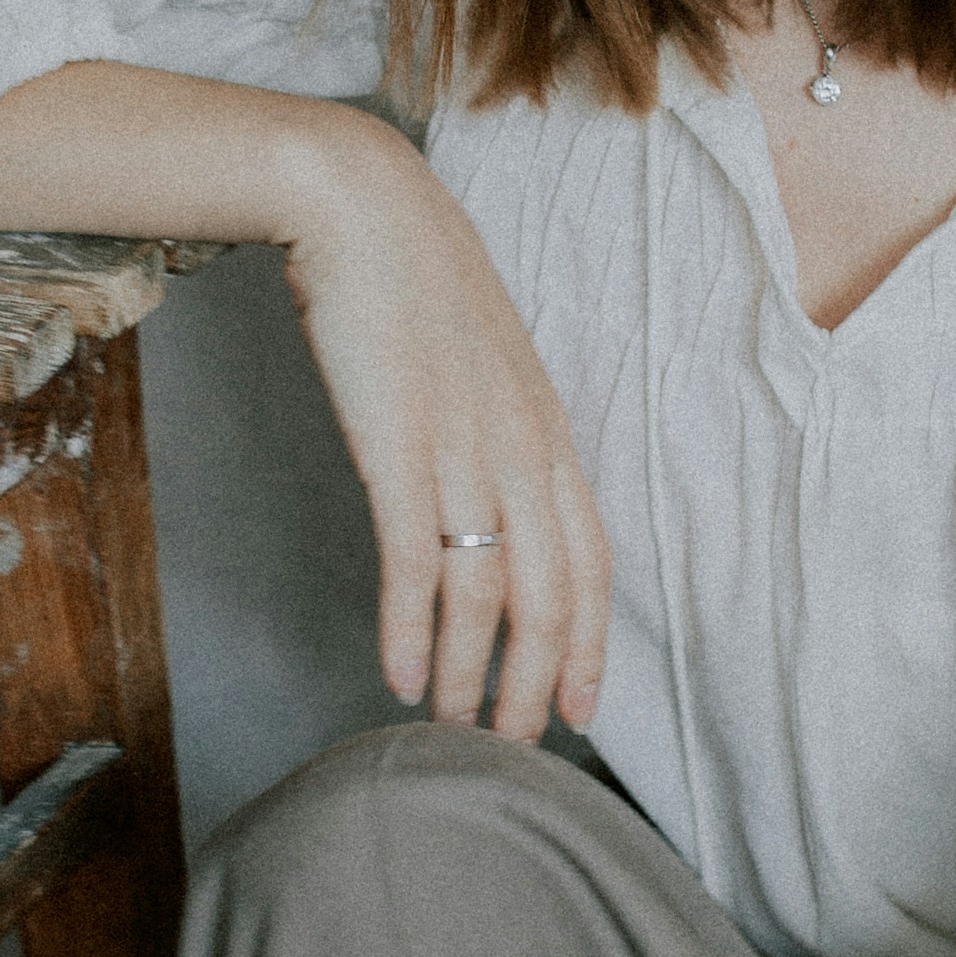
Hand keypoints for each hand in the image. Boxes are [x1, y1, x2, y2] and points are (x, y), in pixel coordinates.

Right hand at [280, 117, 609, 737]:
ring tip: (449, 727)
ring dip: (467, 673)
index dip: (590, 644)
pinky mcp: (399, 447)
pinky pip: (416, 563)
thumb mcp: (478, 364)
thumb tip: (479, 494)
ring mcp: (465, 450)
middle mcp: (522, 450)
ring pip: (486, 594)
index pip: (592, 560)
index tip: (579, 708)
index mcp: (547, 432)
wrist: (363, 207)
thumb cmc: (412, 282)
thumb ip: (492, 431)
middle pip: (551, 596)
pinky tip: (397, 673)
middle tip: (512, 749)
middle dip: (535, 684)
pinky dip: (410, 629)